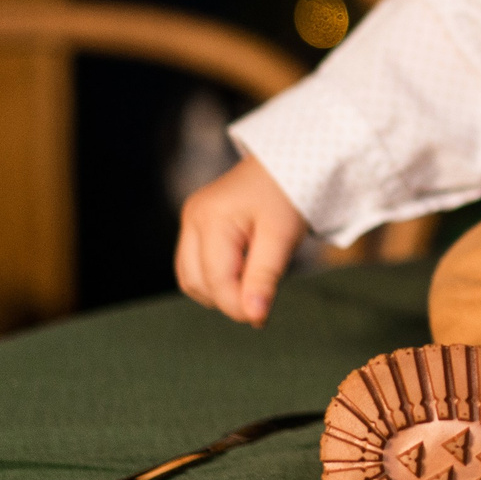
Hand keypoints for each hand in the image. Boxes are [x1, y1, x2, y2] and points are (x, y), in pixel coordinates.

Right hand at [175, 156, 307, 325]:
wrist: (290, 160)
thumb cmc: (289, 193)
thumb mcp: (282, 236)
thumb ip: (265, 277)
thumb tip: (253, 316)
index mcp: (211, 218)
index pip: (216, 280)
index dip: (238, 305)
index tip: (262, 319)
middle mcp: (193, 217)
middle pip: (197, 281)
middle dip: (226, 299)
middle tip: (260, 304)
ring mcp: (191, 218)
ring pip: (191, 276)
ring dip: (218, 291)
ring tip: (253, 287)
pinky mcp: (197, 222)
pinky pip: (195, 263)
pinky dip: (215, 277)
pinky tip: (242, 274)